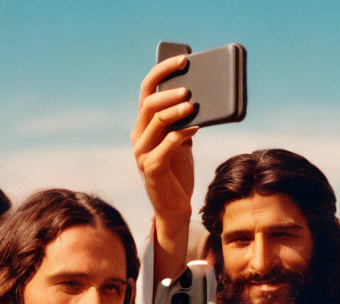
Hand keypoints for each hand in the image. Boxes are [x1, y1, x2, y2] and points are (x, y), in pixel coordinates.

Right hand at [131, 56, 198, 281]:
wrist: (174, 207)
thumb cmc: (178, 173)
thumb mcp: (182, 141)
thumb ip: (184, 120)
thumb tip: (201, 96)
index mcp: (143, 125)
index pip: (147, 89)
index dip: (163, 71)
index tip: (184, 60)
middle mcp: (138, 136)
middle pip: (149, 103)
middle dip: (170, 91)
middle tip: (190, 88)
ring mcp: (141, 153)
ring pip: (155, 121)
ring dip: (176, 110)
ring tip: (193, 104)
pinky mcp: (151, 168)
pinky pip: (166, 144)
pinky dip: (182, 133)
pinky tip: (196, 127)